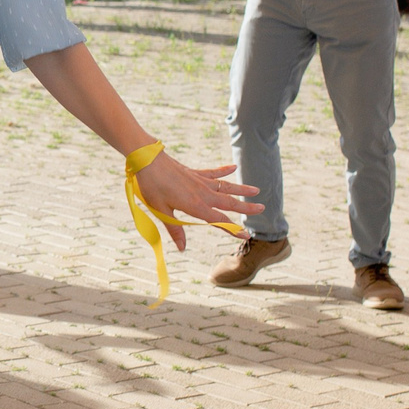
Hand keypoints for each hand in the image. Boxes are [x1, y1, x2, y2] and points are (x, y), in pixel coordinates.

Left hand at [135, 152, 259, 250]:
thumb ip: (175, 229)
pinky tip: (233, 168)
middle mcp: (202, 193)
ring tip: (256, 191)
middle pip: (228, 202)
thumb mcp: (161, 211)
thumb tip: (182, 248)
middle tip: (261, 209)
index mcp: (195, 205)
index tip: (246, 235)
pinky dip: (224, 170)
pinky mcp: (194, 173)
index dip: (233, 229)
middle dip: (245, 207)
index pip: (218, 220)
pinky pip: (213, 172)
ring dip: (241, 189)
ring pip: (225, 186)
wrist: (147, 160)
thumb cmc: (152, 186)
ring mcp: (200, 181)